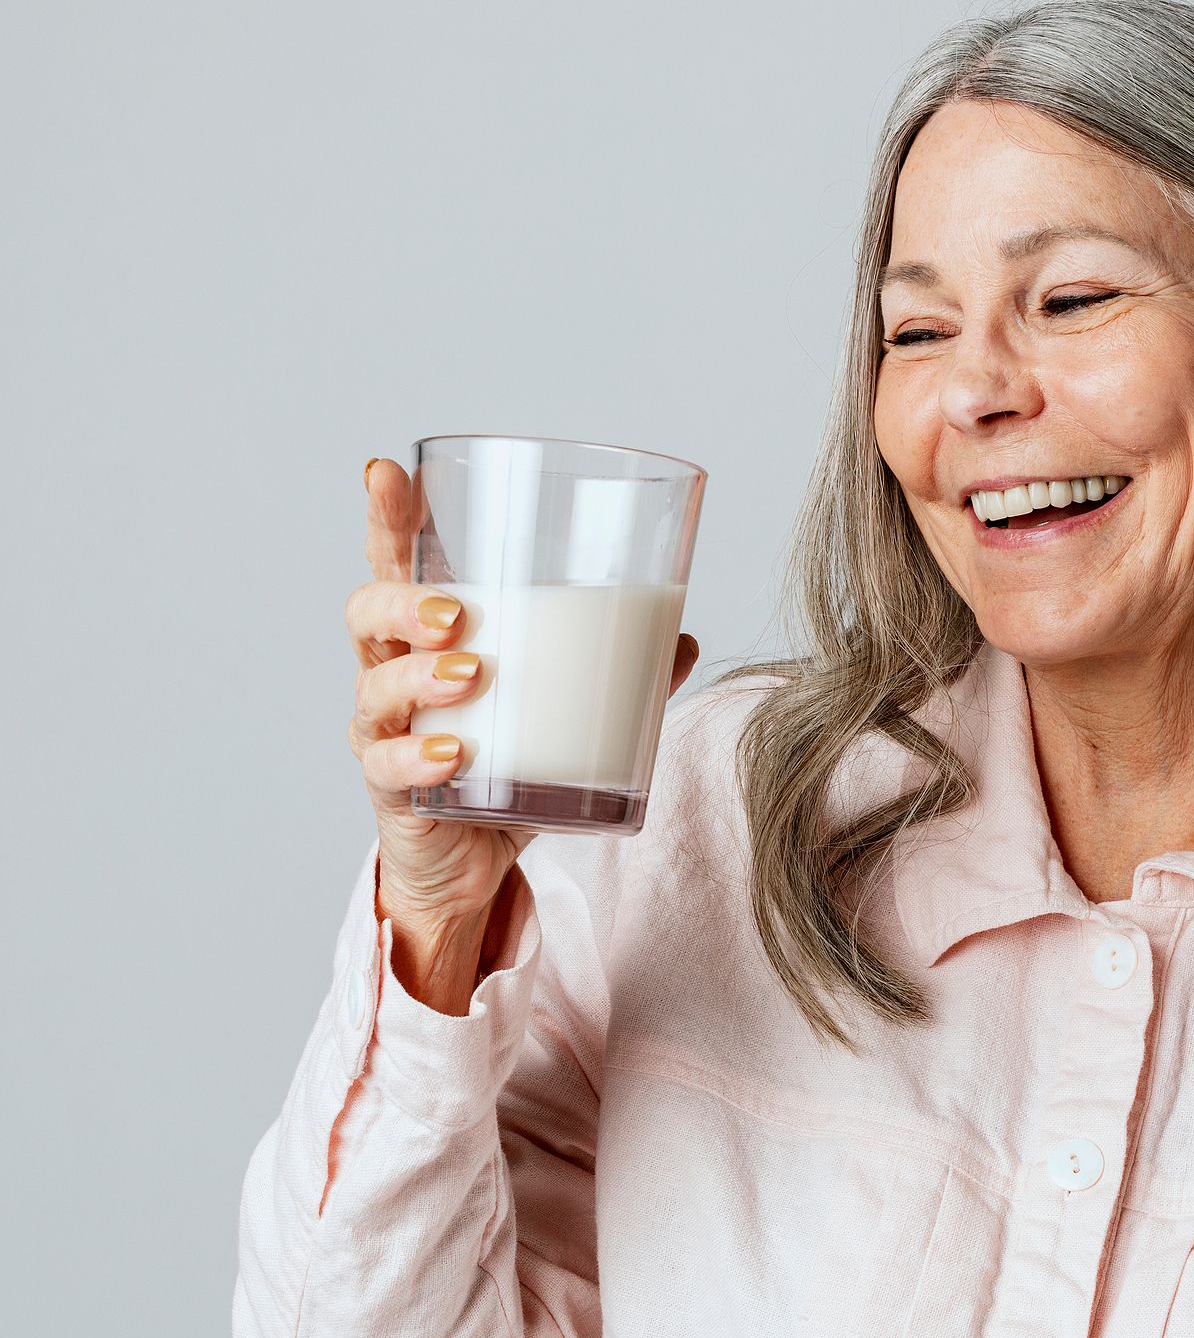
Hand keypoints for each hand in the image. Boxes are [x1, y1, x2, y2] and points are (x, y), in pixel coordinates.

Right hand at [346, 456, 700, 941]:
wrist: (472, 865)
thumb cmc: (505, 768)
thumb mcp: (563, 713)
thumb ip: (619, 674)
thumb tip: (681, 638)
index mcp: (428, 638)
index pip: (397, 563)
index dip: (387, 517)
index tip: (387, 472)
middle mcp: (394, 675)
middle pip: (367, 613)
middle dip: (402, 601)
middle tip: (457, 612)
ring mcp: (387, 733)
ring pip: (375, 686)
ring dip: (420, 675)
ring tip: (471, 674)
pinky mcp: (393, 792)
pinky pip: (388, 767)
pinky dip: (419, 757)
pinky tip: (453, 754)